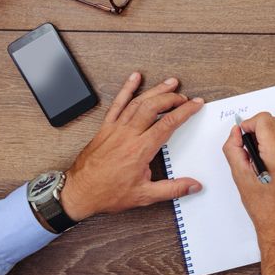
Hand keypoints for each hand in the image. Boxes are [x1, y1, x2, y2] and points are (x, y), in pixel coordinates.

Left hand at [59, 73, 204, 221]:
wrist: (79, 192)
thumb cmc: (107, 193)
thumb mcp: (144, 196)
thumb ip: (172, 189)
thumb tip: (193, 186)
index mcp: (140, 150)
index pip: (168, 123)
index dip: (185, 111)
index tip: (195, 104)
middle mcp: (128, 135)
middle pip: (153, 107)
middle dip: (172, 98)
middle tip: (184, 97)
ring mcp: (115, 129)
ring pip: (138, 102)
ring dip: (156, 90)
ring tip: (170, 83)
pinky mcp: (106, 128)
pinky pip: (117, 104)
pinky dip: (127, 89)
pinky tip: (134, 78)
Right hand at [222, 112, 274, 274]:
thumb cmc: (264, 211)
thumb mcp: (241, 179)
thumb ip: (234, 151)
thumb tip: (235, 133)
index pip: (265, 121)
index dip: (248, 124)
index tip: (241, 136)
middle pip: (274, 122)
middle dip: (256, 128)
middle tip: (246, 146)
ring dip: (265, 136)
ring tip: (254, 156)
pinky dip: (273, 144)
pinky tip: (264, 161)